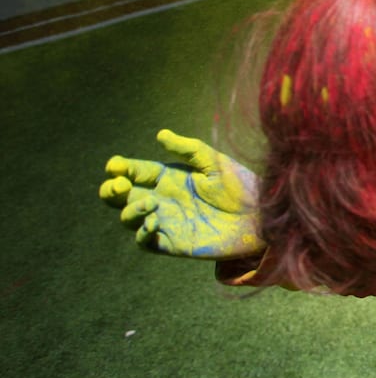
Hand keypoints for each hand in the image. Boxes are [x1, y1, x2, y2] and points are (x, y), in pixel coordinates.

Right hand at [99, 129, 265, 258]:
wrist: (262, 217)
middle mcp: (163, 199)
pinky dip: (141, 232)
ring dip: (129, 210)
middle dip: (111, 190)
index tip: (116, 166)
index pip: (135, 171)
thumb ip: (188, 149)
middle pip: (122, 196)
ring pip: (129, 218)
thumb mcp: (214, 162)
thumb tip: (160, 134)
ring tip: (149, 204)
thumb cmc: (242, 186)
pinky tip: (153, 222)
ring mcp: (166, 221)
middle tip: (118, 185)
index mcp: (170, 177)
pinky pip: (145, 241)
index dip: (120, 168)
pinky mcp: (173, 243)